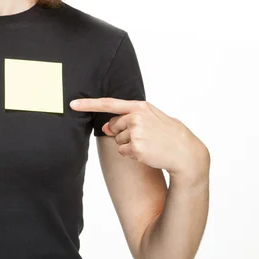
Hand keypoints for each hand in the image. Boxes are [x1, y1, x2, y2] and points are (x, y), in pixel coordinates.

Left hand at [70, 97, 208, 177]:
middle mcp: (136, 117)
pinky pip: (123, 152)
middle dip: (123, 133)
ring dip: (129, 145)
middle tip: (144, 137)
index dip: (89, 104)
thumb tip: (106, 126)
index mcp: (140, 107)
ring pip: (118, 140)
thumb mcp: (151, 119)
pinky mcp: (136, 147)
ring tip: (149, 144)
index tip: (73, 104)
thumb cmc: (169, 135)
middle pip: (113, 127)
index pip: (109, 103)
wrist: (186, 152)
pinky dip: (132, 155)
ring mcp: (136, 132)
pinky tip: (148, 153)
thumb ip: (128, 118)